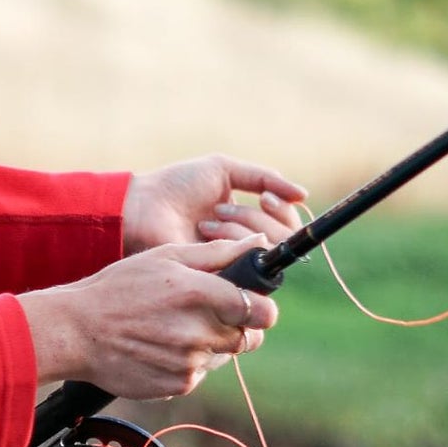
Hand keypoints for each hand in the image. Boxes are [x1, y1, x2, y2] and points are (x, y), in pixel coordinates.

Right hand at [22, 235, 279, 400]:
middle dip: (232, 327)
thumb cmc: (117, 289)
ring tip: (169, 331)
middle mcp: (199, 332)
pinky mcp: (176, 384)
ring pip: (220, 357)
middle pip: (246, 338)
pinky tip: (157, 349)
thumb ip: (217, 253)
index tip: (252, 307)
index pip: (262, 311)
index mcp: (202, 294)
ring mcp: (189, 362)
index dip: (262, 309)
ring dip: (205, 346)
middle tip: (200, 316)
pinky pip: (196, 375)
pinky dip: (184, 364)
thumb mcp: (164, 257)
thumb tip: (258, 245)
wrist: (75, 332)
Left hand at [124, 154, 305, 253]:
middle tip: (223, 209)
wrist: (145, 205)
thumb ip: (265, 178)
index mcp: (247, 220)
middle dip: (257, 218)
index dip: (282, 210)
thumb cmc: (178, 186)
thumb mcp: (225, 170)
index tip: (265, 196)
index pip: (286, 223)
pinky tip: (207, 228)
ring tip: (208, 219)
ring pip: (265, 249)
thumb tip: (303, 195)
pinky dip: (231, 240)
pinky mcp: (215, 276)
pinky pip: (244, 263)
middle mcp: (242, 245)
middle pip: (281, 238)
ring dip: (241, 227)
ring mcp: (229, 262)